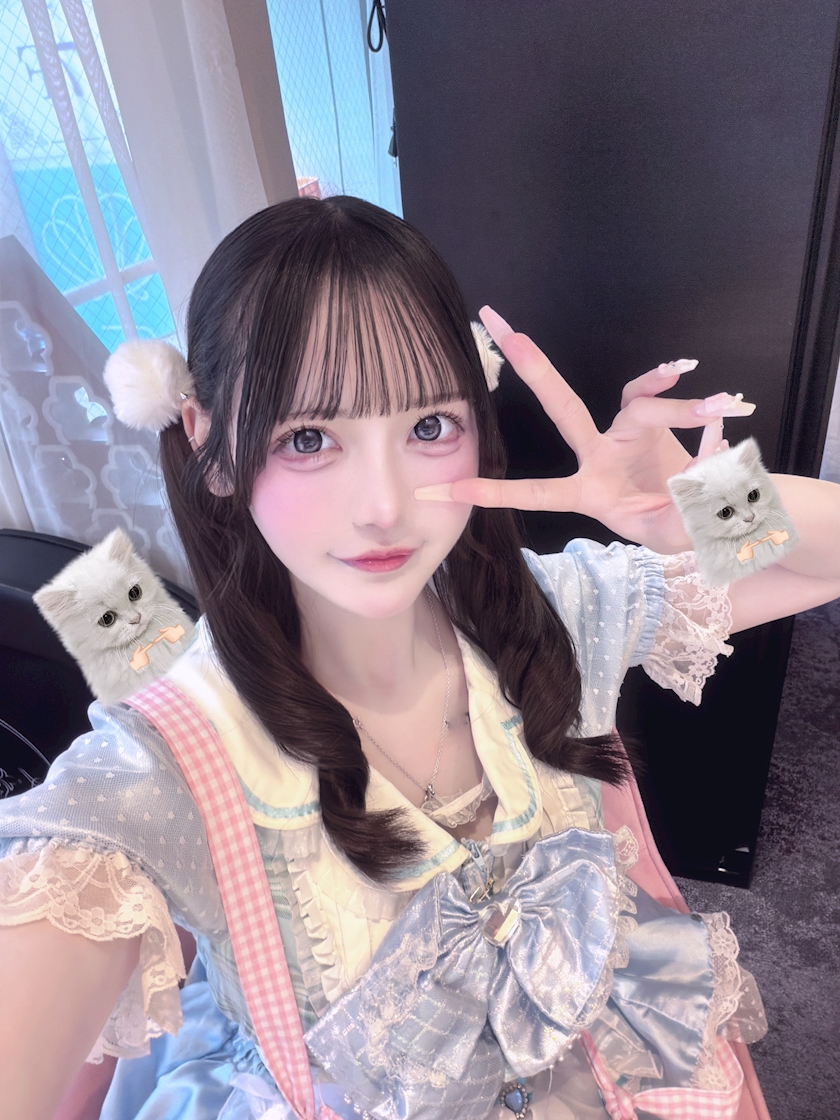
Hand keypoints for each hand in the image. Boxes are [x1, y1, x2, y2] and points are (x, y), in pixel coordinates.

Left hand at [416, 307, 752, 552]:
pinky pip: (659, 396)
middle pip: (562, 407)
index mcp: (589, 493)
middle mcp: (598, 457)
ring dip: (673, 405)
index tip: (449, 490)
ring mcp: (624, 435)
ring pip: (635, 402)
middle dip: (533, 368)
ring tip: (714, 409)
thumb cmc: (679, 530)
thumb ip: (680, 507)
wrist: (708, 519)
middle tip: (504, 332)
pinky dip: (683, 397)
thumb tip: (698, 465)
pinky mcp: (650, 421)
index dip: (496, 493)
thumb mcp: (673, 534)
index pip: (537, 492)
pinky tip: (718, 405)